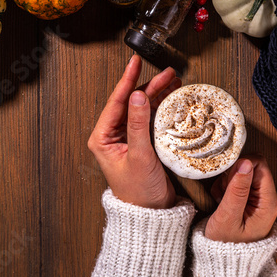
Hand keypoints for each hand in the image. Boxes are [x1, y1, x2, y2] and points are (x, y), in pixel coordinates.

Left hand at [88, 55, 180, 208]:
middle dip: (150, 86)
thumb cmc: (139, 192)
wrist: (151, 213)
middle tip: (168, 74)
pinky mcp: (142, 143)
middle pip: (131, 102)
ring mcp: (128, 138)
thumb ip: (138, 125)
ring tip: (174, 82)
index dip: (127, 80)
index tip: (135, 62)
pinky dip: (162, 108)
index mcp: (103, 138)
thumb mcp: (139, 156)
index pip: (115, 102)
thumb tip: (137, 96)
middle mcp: (113, 136)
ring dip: (158, 95)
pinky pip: (151, 119)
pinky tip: (172, 99)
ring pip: (142, 108)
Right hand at [205, 155, 276, 242]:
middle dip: (233, 174)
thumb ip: (237, 189)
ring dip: (227, 181)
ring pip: (242, 173)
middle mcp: (267, 198)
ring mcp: (258, 198)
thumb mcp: (228, 217)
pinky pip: (236, 182)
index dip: (241, 165)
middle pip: (252, 166)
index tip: (227, 179)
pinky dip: (225, 187)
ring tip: (221, 199)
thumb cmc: (226, 244)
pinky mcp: (248, 199)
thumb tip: (245, 162)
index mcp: (268, 202)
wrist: (224, 261)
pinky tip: (221, 200)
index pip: (260, 164)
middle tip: (223, 192)